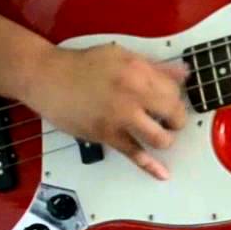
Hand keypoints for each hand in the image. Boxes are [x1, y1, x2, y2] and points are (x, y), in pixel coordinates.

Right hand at [26, 43, 190, 179]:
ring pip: (159, 137)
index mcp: (139, 71)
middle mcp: (133, 94)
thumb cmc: (82, 65)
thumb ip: (154, 67)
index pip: (175, 90)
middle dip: (176, 120)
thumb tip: (182, 73)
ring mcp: (120, 117)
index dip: (176, 98)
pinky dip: (149, 166)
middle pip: (173, 113)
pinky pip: (133, 153)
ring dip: (165, 139)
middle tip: (170, 121)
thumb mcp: (121, 55)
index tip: (171, 101)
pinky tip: (162, 174)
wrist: (48, 77)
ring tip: (161, 136)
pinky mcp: (106, 135)